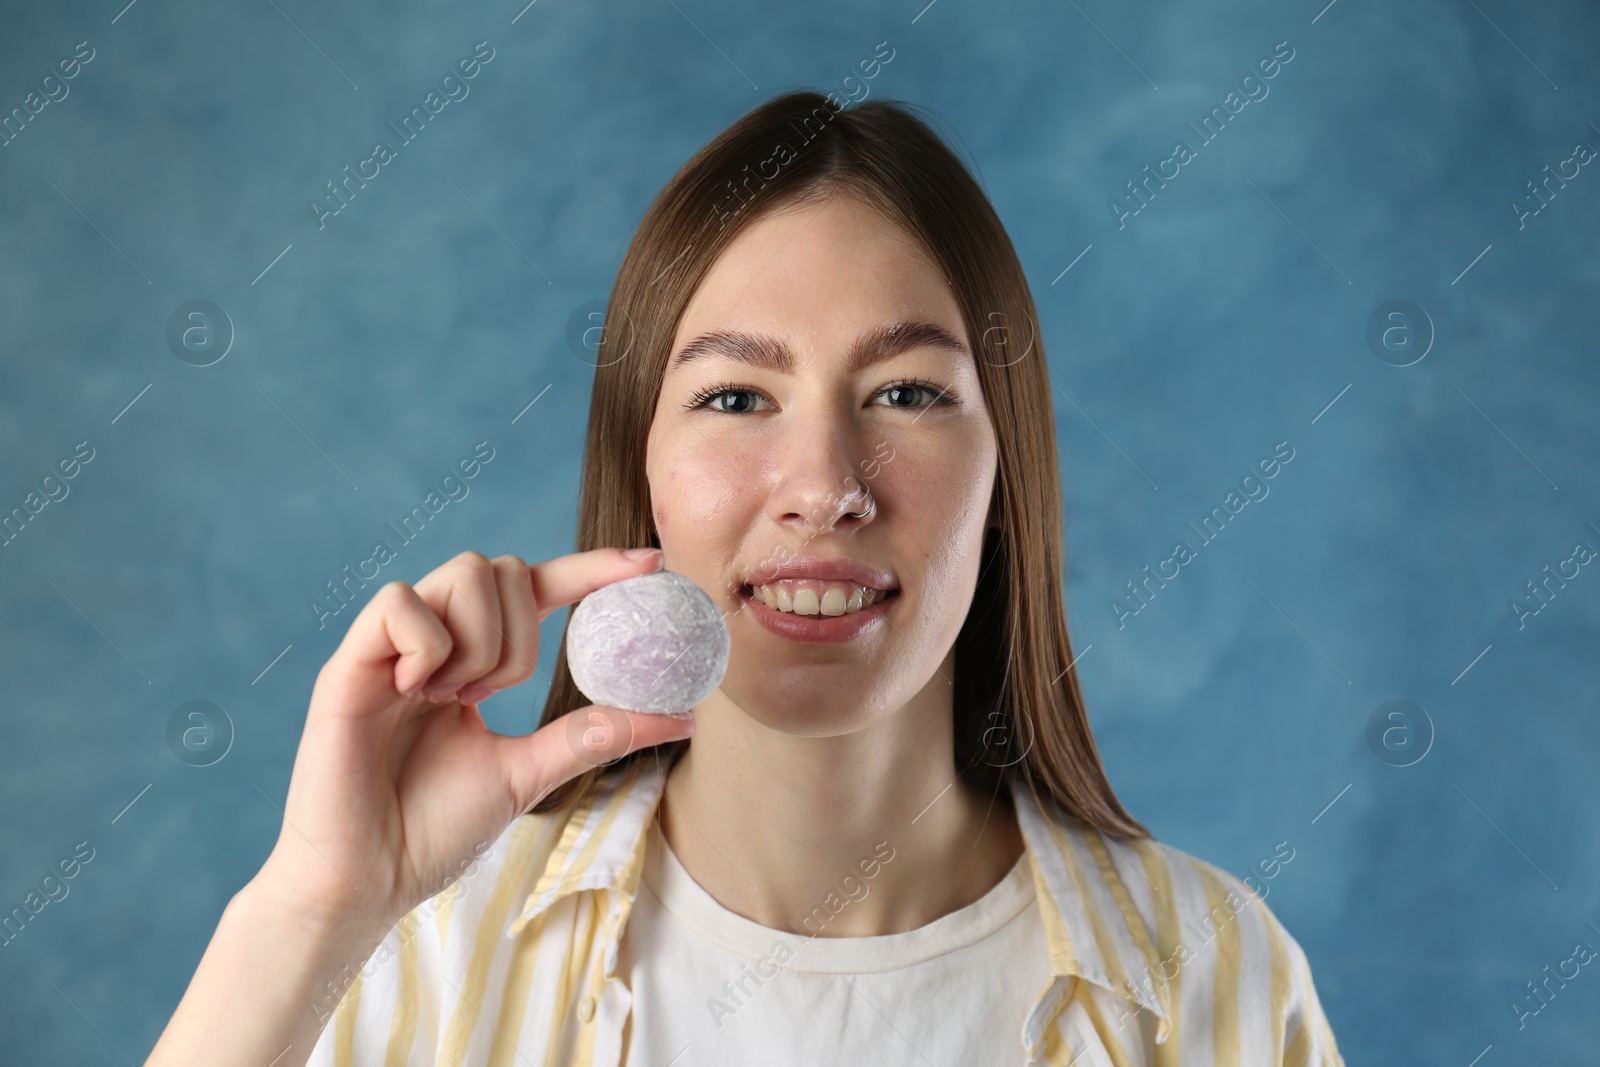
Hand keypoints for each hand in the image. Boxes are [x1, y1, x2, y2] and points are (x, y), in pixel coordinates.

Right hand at [251, 547, 692, 933]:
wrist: (367, 880)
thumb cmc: (434, 831)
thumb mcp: (530, 772)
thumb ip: (595, 734)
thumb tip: (681, 716)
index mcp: (472, 662)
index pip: (538, 590)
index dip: (592, 569)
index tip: (651, 564)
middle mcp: (433, 642)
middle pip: (503, 567)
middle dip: (523, 632)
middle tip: (496, 696)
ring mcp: (390, 647)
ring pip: (462, 571)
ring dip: (481, 640)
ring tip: (454, 701)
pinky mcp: (349, 661)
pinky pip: (400, 602)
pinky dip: (428, 644)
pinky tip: (417, 694)